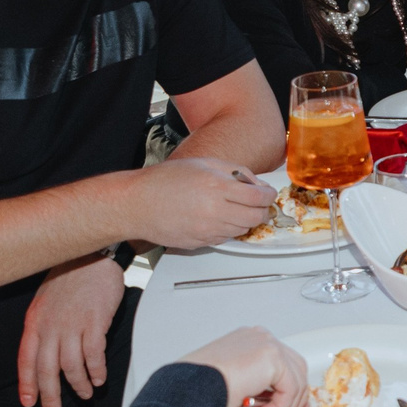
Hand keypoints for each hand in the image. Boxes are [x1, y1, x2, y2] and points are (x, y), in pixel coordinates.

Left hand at [18, 253, 126, 406]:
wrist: (90, 257)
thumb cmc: (69, 278)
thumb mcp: (44, 302)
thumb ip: (42, 328)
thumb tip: (43, 353)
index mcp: (35, 323)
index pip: (26, 360)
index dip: (27, 385)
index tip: (29, 403)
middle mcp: (51, 327)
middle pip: (46, 370)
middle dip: (50, 396)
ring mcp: (72, 326)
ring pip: (71, 367)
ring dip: (78, 385)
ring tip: (85, 394)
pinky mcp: (95, 323)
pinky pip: (94, 355)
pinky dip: (96, 371)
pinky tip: (100, 378)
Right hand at [125, 156, 276, 250]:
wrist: (138, 204)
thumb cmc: (165, 181)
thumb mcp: (204, 164)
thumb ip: (235, 172)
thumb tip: (256, 184)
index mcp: (216, 186)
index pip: (258, 197)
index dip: (268, 195)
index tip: (268, 194)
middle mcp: (214, 210)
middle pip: (256, 217)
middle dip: (262, 210)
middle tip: (257, 203)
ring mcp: (208, 229)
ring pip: (243, 230)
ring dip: (245, 220)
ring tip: (233, 208)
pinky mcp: (201, 242)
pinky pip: (226, 238)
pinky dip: (228, 229)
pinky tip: (217, 217)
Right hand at [181, 325, 310, 406]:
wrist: (187, 388)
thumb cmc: (200, 390)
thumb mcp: (239, 389)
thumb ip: (262, 392)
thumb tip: (281, 406)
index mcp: (250, 341)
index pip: (283, 363)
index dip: (290, 389)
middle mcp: (260, 338)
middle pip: (296, 368)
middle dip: (293, 399)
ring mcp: (267, 344)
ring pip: (296, 381)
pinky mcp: (272, 357)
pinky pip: (290, 389)